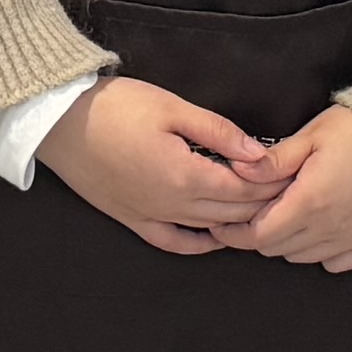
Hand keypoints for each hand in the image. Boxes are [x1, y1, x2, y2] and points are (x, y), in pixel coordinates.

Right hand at [43, 75, 289, 253]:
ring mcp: (150, 216)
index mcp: (185, 176)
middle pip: (232, 213)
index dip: (272, 183)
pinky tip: (214, 238)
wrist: (59, 122)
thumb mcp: (172, 108)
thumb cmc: (115, 108)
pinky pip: (172, 242)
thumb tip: (256, 151)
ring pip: (208, 230)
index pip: (244, 189)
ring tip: (262, 210)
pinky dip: (198, 244)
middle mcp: (171, 205)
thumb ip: (218, 132)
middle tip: (288, 191)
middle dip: (264, 203)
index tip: (292, 172)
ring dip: (238, 223)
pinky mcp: (132, 218)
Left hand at [238, 107, 351, 271]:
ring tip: (289, 212)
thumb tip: (238, 172)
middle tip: (258, 209)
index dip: (235, 233)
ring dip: (289, 240)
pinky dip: (320, 250)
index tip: (223, 225)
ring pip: (303, 256)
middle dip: (260, 232)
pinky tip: (320, 226)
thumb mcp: (311, 135)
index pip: (259, 237)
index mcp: (312, 202)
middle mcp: (333, 228)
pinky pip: (335, 262)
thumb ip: (273, 161)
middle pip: (277, 249)